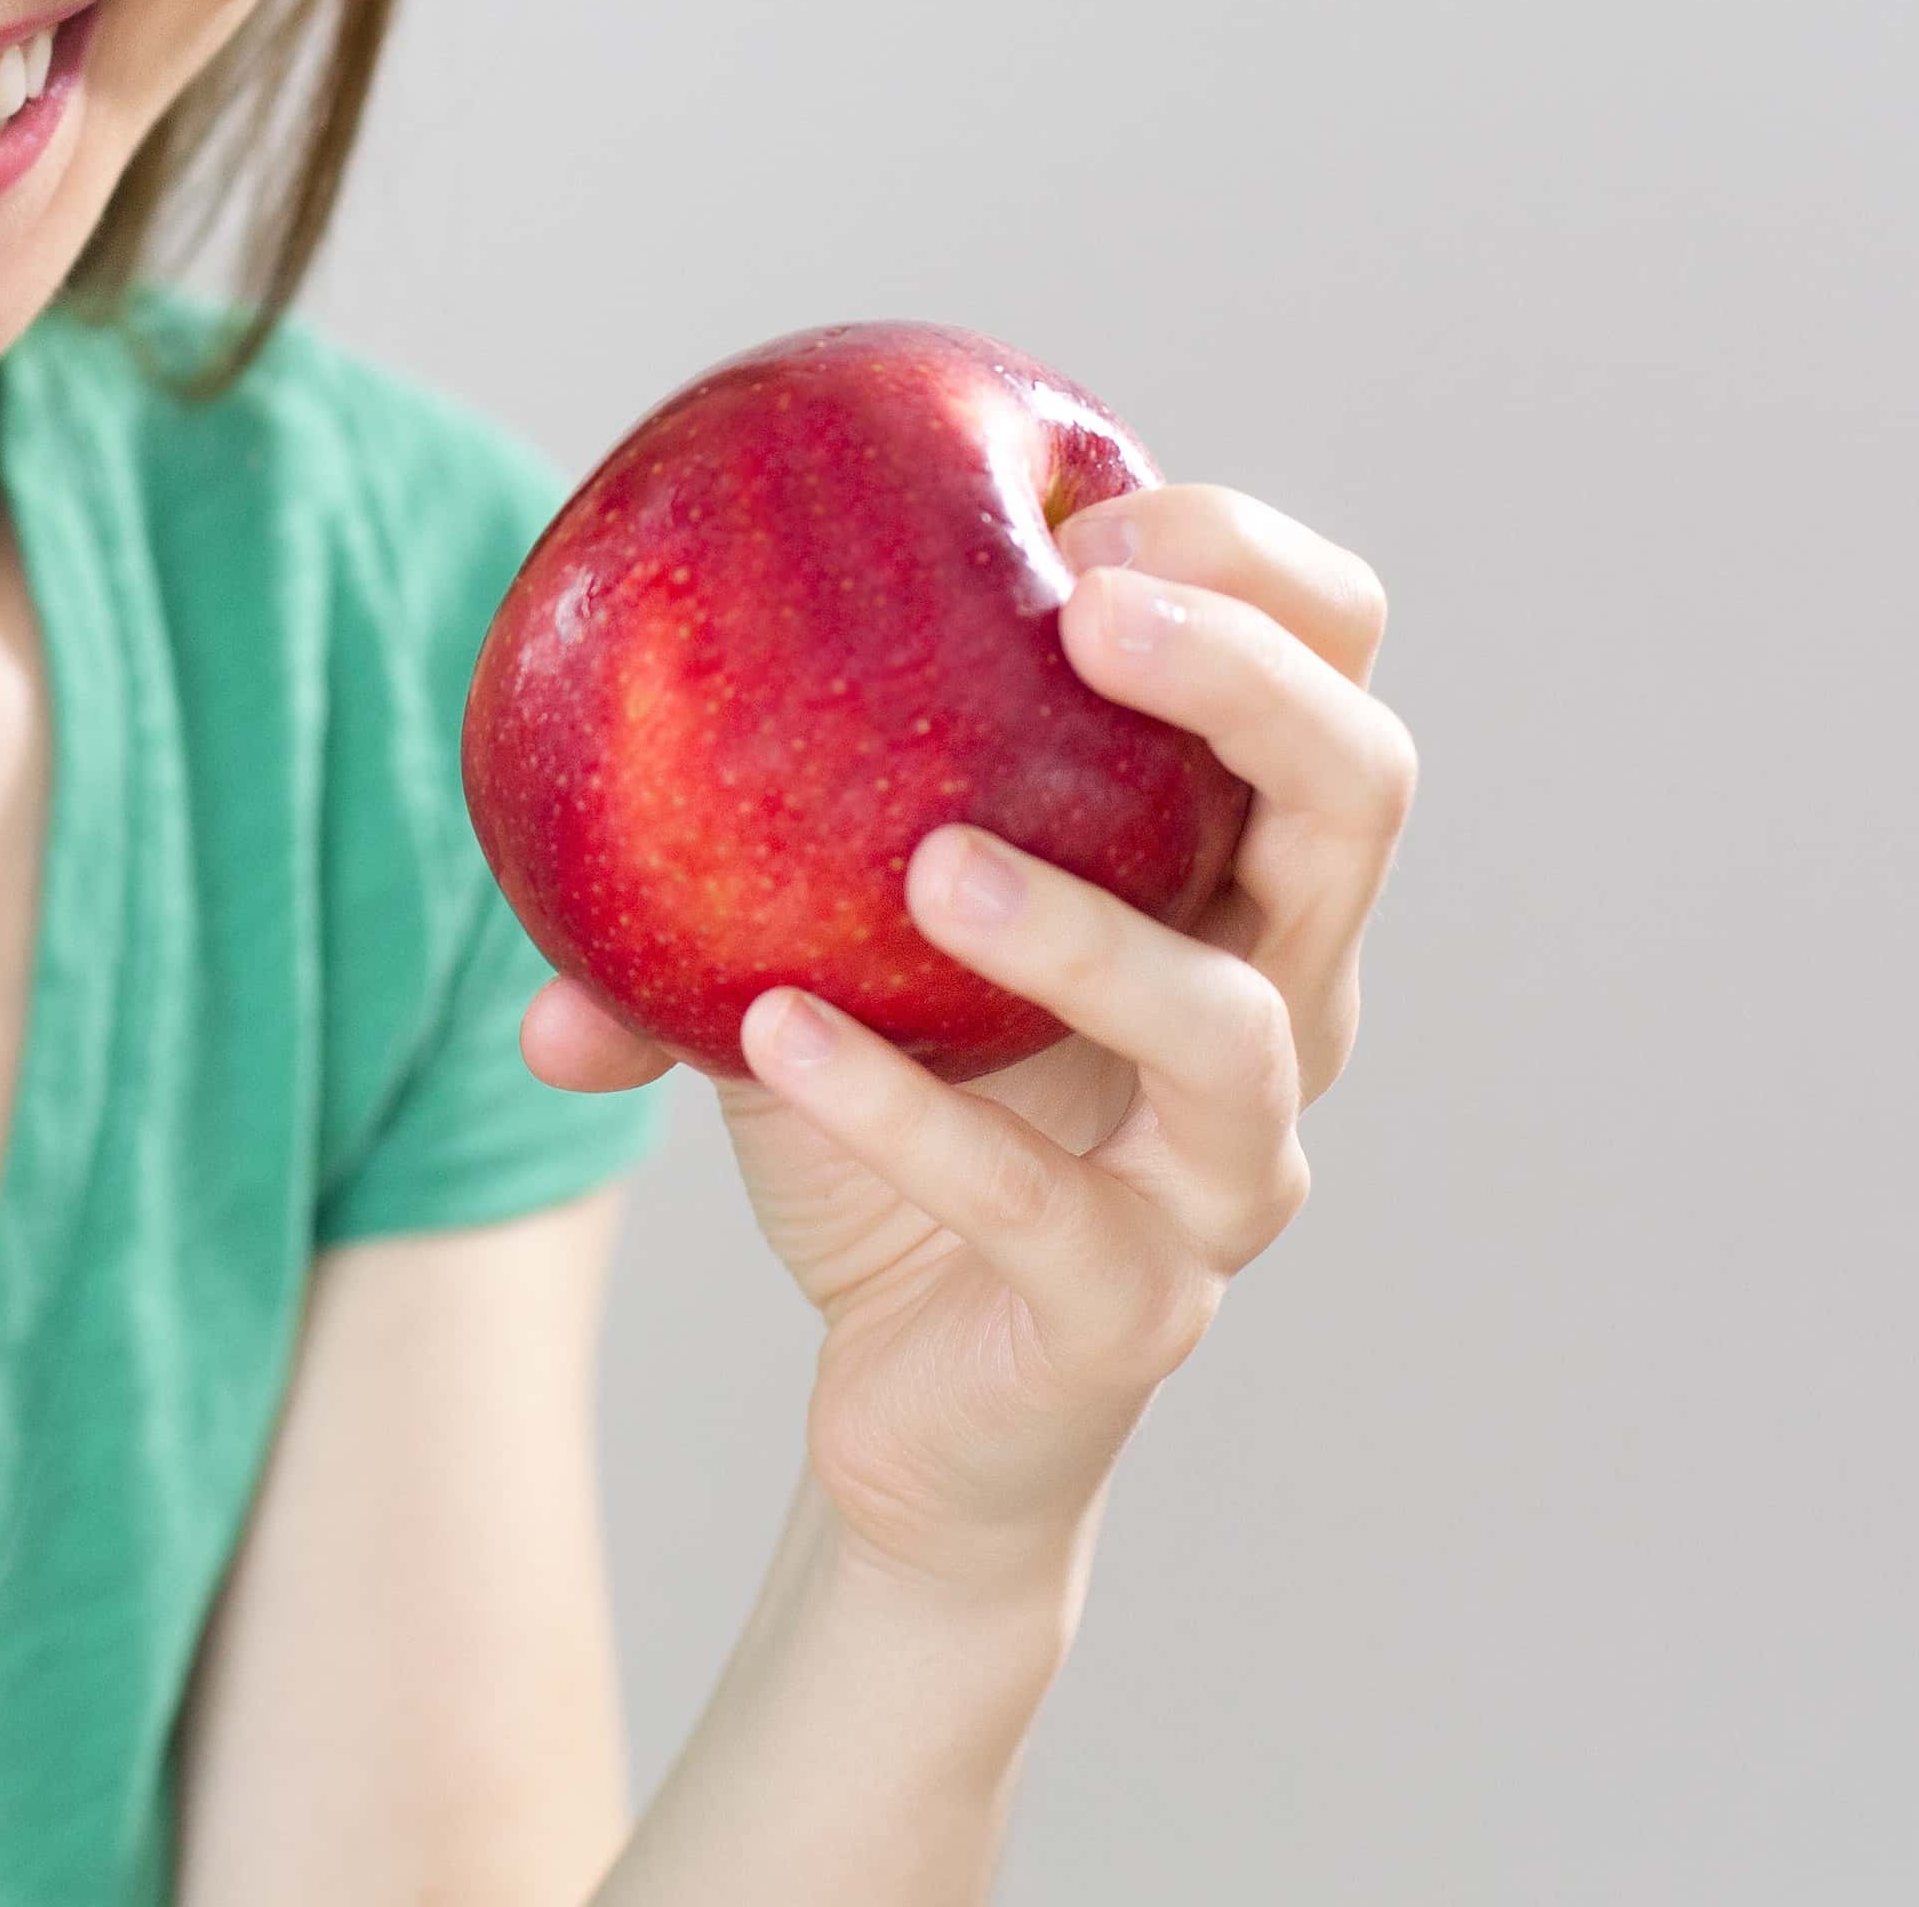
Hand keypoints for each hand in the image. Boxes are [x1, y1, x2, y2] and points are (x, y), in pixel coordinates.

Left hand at [523, 485, 1411, 1602]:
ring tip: (928, 862)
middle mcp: (1284, 1000)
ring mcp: (1228, 1167)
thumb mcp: (817, 930)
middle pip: (1359, 799)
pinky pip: (1042, 1205)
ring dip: (1086, 929)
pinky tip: (772, 1032)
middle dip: (1245, 679)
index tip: (1092, 513)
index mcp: (1238, 874)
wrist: (908, 1404)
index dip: (1255, 573)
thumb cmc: (890, 1120)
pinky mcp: (1135, 1306)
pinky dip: (905, 1113)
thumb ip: (713, 821)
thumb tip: (558, 693)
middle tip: (1082, 610)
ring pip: (1236, 1024)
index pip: (1335, 670)